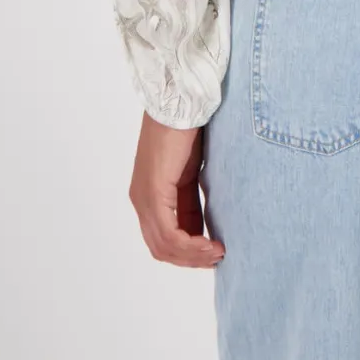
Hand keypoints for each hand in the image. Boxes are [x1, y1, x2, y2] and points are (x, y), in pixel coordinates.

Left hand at [128, 111, 224, 267]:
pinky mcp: (153, 193)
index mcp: (149, 194)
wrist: (182, 101)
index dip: (189, 251)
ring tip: (218, 252)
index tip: (216, 249)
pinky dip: (190, 246)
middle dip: (191, 258)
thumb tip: (206, 225)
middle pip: (162, 248)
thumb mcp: (191, 171)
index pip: (164, 237)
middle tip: (218, 257)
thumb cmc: (189, 128)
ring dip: (193, 256)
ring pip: (164, 246)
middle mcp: (140, 200)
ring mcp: (144, 198)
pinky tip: (210, 244)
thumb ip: (192, 198)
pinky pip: (168, 234)